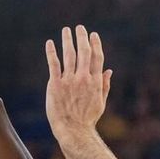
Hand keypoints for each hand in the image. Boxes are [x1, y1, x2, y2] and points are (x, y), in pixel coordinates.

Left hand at [45, 25, 113, 148]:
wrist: (73, 130)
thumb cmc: (88, 119)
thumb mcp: (101, 102)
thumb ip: (104, 85)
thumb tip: (109, 71)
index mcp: (95, 81)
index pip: (97, 57)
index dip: (95, 44)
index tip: (93, 35)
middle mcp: (83, 78)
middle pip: (84, 52)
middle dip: (82, 38)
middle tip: (79, 28)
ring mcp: (69, 81)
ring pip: (69, 55)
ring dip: (68, 40)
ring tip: (66, 30)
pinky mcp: (55, 85)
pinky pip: (53, 65)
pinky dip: (51, 52)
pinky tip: (50, 43)